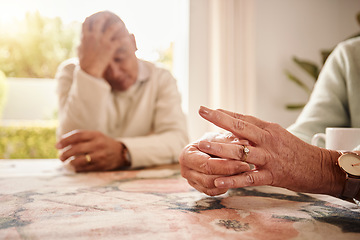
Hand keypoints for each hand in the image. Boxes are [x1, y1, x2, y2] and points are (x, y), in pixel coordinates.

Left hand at [56, 130, 126, 171]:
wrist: (121, 152)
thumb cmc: (103, 143)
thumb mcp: (95, 136)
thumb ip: (81, 137)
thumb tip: (61, 142)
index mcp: (96, 135)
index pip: (77, 135)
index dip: (65, 140)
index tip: (57, 145)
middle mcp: (98, 144)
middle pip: (77, 148)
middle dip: (65, 153)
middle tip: (61, 156)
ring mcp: (100, 156)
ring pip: (79, 160)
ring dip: (70, 162)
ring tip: (68, 162)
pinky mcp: (101, 166)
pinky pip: (84, 168)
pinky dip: (77, 168)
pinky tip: (75, 167)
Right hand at [78, 12, 122, 77]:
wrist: (89, 70)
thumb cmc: (84, 63)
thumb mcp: (80, 52)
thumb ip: (80, 46)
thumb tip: (79, 45)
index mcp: (85, 37)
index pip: (86, 24)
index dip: (89, 19)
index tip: (92, 17)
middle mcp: (94, 36)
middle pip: (98, 22)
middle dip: (103, 17)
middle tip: (107, 16)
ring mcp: (102, 41)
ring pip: (111, 29)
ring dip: (116, 26)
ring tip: (120, 24)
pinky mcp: (109, 47)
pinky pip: (119, 41)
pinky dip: (123, 39)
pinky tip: (126, 38)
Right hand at [179, 132, 251, 195]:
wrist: (208, 146)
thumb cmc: (214, 140)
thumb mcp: (221, 137)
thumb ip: (231, 141)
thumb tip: (246, 143)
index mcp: (187, 154)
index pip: (207, 165)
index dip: (226, 166)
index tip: (244, 163)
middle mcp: (185, 170)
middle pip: (208, 179)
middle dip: (229, 174)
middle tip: (246, 168)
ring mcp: (190, 180)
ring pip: (211, 187)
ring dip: (228, 181)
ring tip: (243, 172)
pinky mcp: (198, 187)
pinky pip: (212, 192)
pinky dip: (225, 186)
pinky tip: (235, 178)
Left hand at [180, 106, 345, 196]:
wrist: (320, 167)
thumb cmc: (296, 150)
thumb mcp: (278, 135)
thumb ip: (258, 132)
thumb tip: (237, 127)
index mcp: (269, 129)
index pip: (243, 118)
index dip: (225, 113)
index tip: (208, 108)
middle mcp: (268, 140)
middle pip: (240, 127)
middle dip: (219, 119)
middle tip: (202, 111)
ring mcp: (269, 158)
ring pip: (241, 152)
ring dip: (220, 149)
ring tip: (202, 146)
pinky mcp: (272, 176)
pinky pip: (249, 178)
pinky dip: (233, 180)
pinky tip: (218, 182)